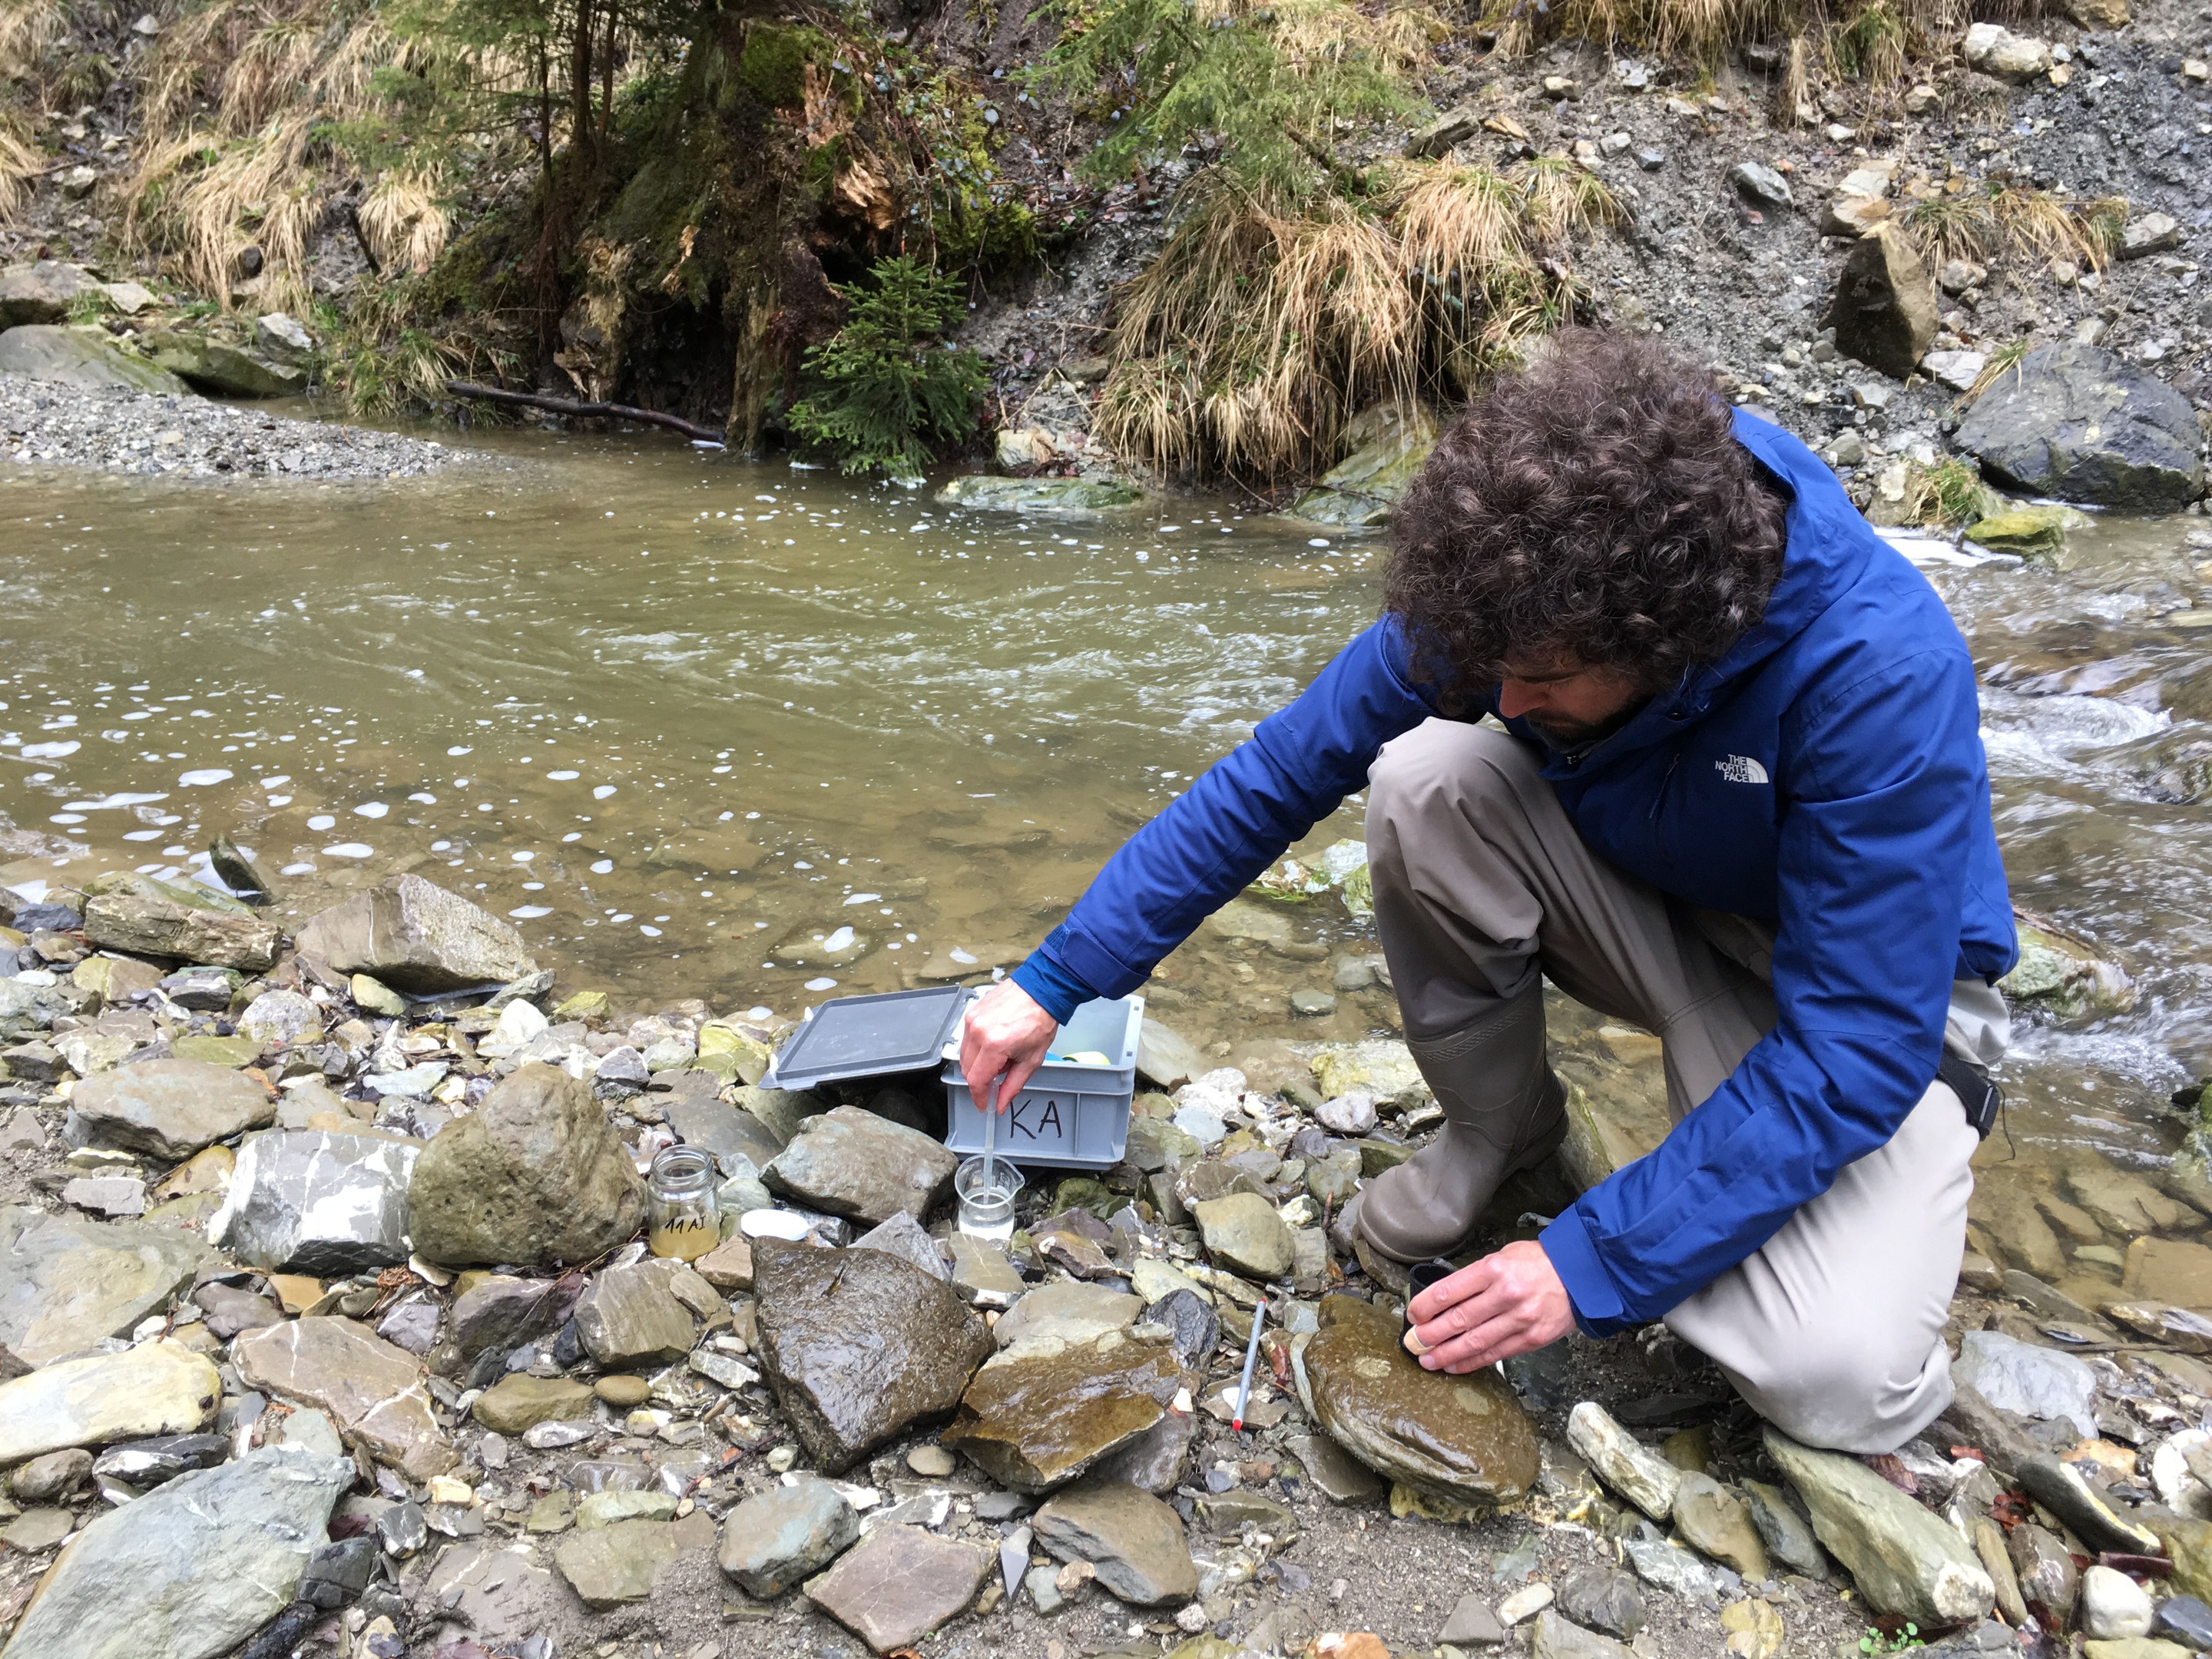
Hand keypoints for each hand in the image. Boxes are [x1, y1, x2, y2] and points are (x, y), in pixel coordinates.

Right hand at [957, 981, 1059, 1113]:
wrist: (1040, 990)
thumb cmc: (1040, 1020)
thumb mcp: (1032, 1060)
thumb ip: (1013, 1085)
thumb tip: (1000, 1103)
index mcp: (994, 1045)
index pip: (976, 1080)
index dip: (979, 1097)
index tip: (984, 1104)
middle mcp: (978, 1031)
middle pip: (967, 1070)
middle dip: (981, 1080)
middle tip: (998, 1080)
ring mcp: (972, 1020)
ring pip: (964, 1055)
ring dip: (978, 1064)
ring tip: (1000, 1057)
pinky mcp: (970, 1013)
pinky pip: (966, 1039)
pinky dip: (977, 1048)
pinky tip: (995, 1044)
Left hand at [1403, 1240, 1573, 1373]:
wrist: (1581, 1275)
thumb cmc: (1537, 1263)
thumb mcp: (1503, 1256)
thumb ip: (1476, 1277)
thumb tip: (1444, 1299)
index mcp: (1494, 1268)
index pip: (1449, 1290)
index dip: (1426, 1306)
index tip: (1413, 1315)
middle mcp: (1505, 1294)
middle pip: (1458, 1319)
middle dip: (1430, 1334)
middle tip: (1413, 1343)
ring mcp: (1520, 1319)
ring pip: (1474, 1342)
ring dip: (1446, 1354)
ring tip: (1427, 1360)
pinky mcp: (1531, 1339)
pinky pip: (1495, 1354)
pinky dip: (1471, 1362)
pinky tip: (1454, 1366)